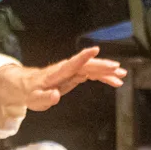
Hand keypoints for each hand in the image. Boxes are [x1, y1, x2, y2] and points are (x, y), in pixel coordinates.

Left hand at [0, 47, 124, 120]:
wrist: (28, 85)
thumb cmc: (32, 93)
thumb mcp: (35, 99)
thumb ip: (45, 98)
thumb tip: (55, 95)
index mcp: (58, 73)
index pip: (72, 63)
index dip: (83, 57)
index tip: (95, 50)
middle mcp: (68, 69)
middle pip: (88, 65)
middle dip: (103, 66)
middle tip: (119, 70)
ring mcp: (73, 71)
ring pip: (93, 68)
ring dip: (107, 71)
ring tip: (122, 77)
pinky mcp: (76, 74)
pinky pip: (92, 74)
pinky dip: (103, 77)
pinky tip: (114, 81)